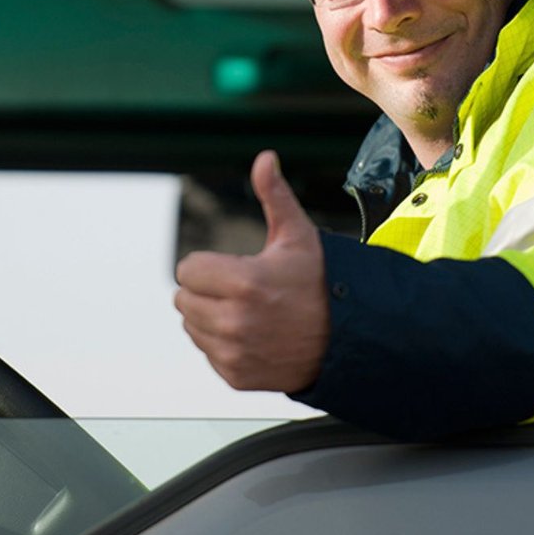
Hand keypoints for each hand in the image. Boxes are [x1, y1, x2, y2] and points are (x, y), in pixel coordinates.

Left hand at [174, 150, 329, 391]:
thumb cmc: (321, 282)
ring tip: (249, 312)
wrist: (349, 337)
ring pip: (192, 326)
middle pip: (184, 299)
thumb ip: (273, 195)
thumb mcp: (298, 235)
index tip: (235, 268)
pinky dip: (224, 344)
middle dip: (208, 290)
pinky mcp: (236, 376)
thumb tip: (264, 158)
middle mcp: (234, 322)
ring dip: (211, 317)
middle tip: (243, 290)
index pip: (186, 270)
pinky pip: (208, 353)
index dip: (209, 265)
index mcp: (243, 282)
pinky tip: (254, 335)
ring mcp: (235, 353)